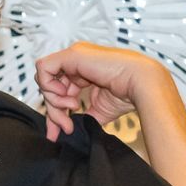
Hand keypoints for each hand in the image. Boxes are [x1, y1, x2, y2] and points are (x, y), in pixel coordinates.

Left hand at [35, 41, 165, 140]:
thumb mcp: (97, 110)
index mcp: (83, 72)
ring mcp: (73, 56)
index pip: (57, 91)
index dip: (55, 112)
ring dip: (54, 100)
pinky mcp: (72, 54)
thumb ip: (80, 116)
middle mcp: (76, 63)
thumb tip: (67, 129)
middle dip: (54, 111)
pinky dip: (48, 85)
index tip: (61, 130)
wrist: (141, 85)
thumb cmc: (127, 94)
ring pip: (44, 79)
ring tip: (72, 108)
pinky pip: (44, 68)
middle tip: (66, 125)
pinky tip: (65, 95)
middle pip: (49, 87)